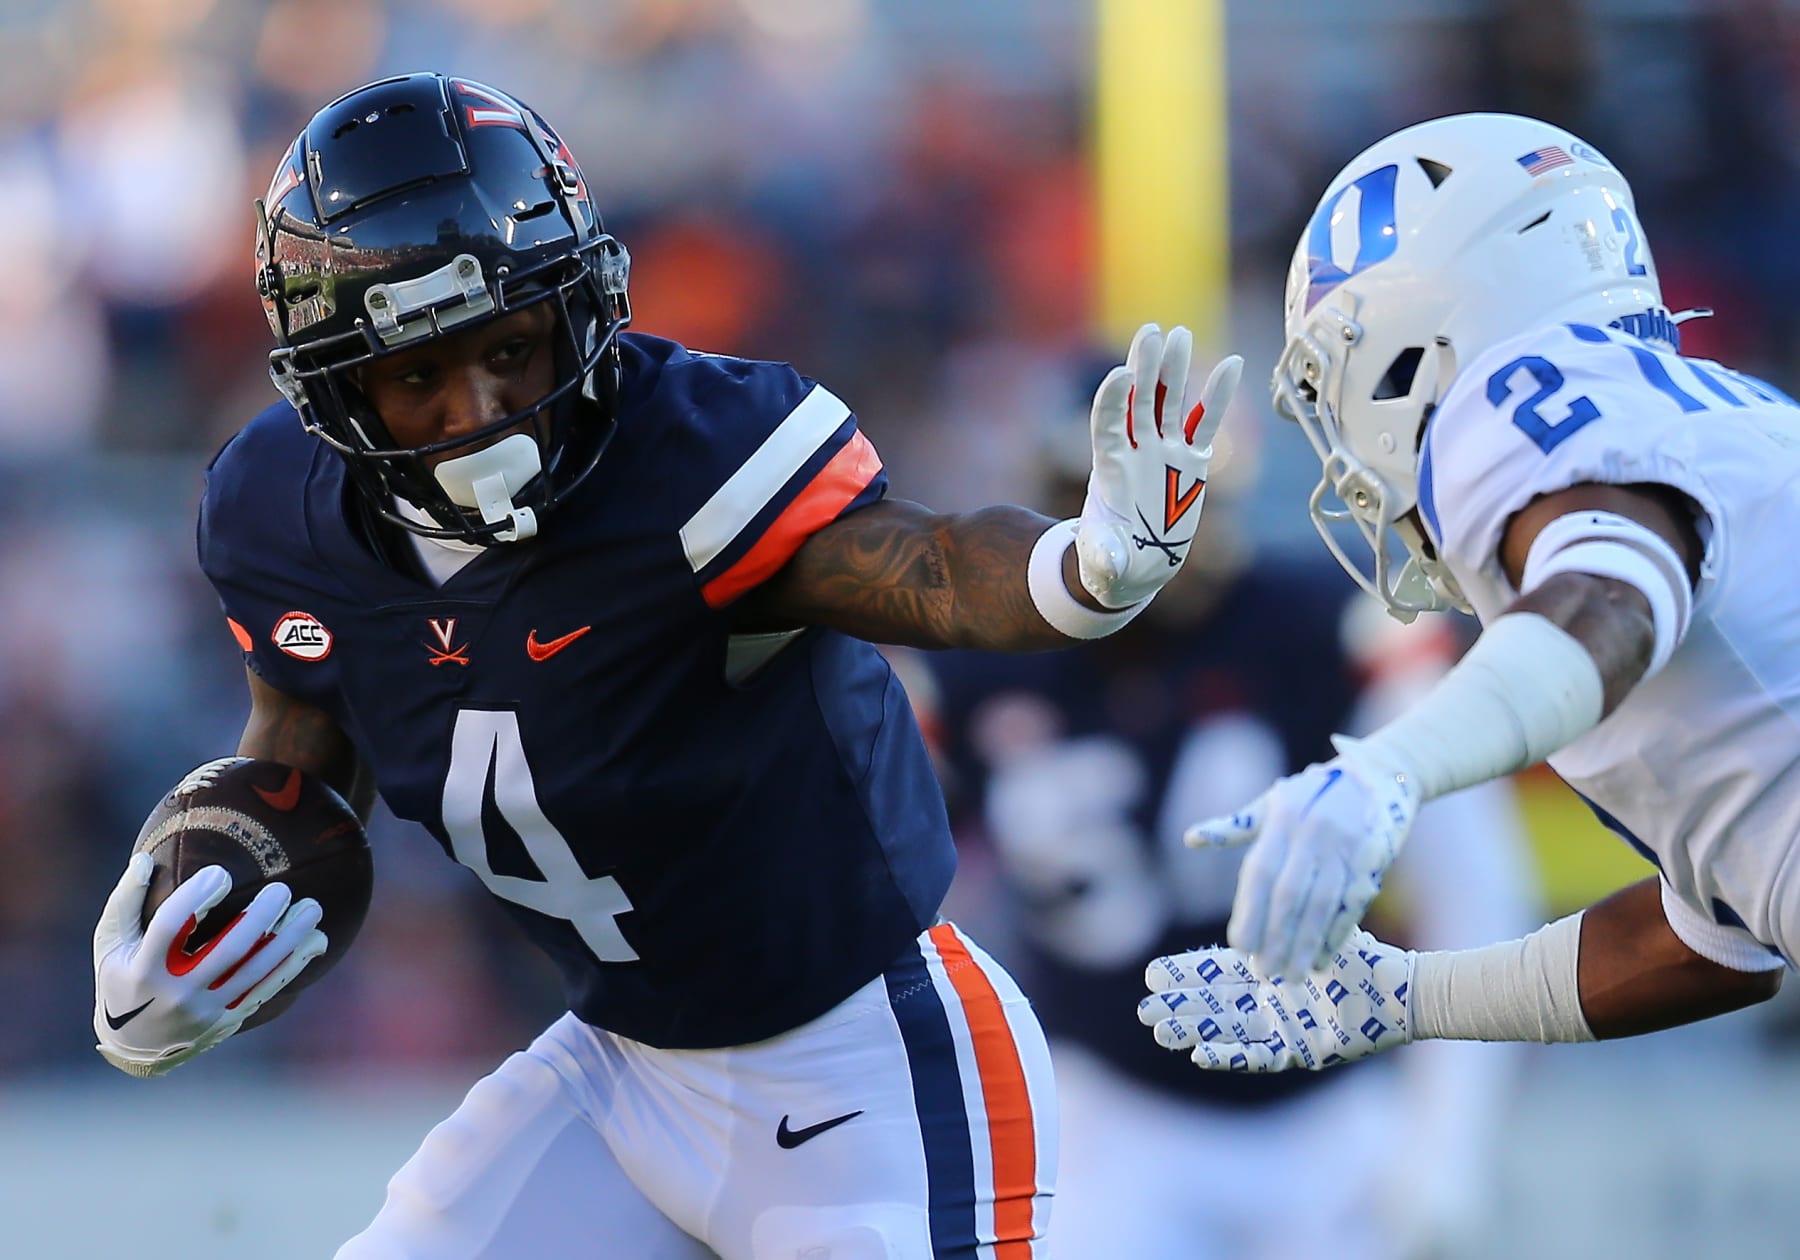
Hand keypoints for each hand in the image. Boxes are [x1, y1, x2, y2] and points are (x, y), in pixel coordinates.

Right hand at [93, 852, 326, 1076]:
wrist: (134, 1046)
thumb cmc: (123, 980)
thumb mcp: (111, 945)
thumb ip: (125, 902)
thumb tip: (142, 859)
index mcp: (144, 969)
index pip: (171, 927)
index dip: (197, 897)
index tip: (220, 872)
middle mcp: (177, 993)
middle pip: (227, 951)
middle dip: (260, 918)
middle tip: (282, 889)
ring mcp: (206, 1010)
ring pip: (256, 971)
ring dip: (290, 939)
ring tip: (312, 907)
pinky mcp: (228, 1019)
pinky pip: (267, 989)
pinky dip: (294, 964)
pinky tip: (316, 940)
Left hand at [1076, 323, 1241, 608]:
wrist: (1136, 566)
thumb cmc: (1110, 561)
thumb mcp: (1101, 564)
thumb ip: (1103, 557)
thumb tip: (1109, 563)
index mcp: (1110, 469)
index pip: (1108, 424)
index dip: (1112, 400)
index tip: (1119, 375)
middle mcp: (1137, 452)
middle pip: (1139, 401)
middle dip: (1145, 367)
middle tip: (1152, 331)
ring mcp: (1165, 454)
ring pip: (1170, 404)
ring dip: (1174, 370)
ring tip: (1179, 334)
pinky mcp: (1191, 463)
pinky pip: (1207, 423)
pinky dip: (1218, 396)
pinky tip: (1233, 364)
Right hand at [1139, 929, 1414, 1071]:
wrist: (1401, 994)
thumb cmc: (1365, 961)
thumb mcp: (1317, 935)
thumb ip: (1284, 925)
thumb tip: (1256, 899)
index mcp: (1271, 971)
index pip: (1216, 972)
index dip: (1184, 974)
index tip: (1151, 974)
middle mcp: (1270, 1002)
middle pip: (1213, 1004)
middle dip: (1179, 1006)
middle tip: (1143, 1010)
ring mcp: (1283, 1028)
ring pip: (1227, 1030)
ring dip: (1193, 1031)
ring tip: (1160, 1032)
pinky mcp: (1300, 1052)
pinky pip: (1258, 1056)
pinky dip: (1230, 1055)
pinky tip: (1199, 1054)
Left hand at [1184, 743, 1420, 978]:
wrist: (1376, 773)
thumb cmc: (1311, 793)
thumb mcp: (1270, 802)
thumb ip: (1234, 828)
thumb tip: (1190, 839)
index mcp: (1282, 819)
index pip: (1261, 872)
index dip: (1249, 912)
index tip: (1239, 947)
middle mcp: (1312, 833)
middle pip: (1291, 894)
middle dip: (1276, 937)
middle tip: (1264, 973)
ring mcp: (1345, 847)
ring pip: (1323, 904)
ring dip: (1306, 944)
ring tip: (1292, 975)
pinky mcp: (1373, 860)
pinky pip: (1353, 904)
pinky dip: (1337, 934)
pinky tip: (1323, 959)